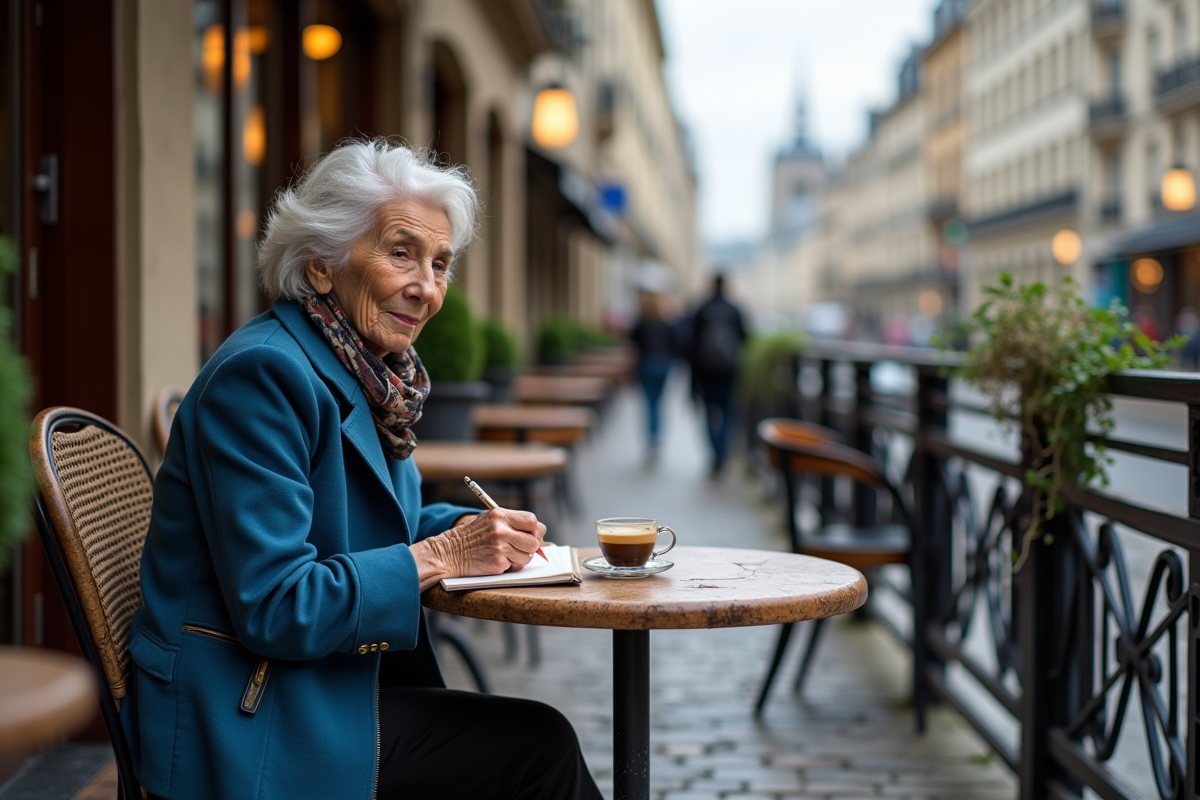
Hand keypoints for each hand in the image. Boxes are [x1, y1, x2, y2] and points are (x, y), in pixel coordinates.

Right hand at [411, 509, 546, 590]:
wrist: (449, 553)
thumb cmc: (471, 537)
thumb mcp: (488, 520)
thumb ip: (511, 522)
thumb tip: (539, 532)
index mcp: (499, 515)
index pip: (531, 521)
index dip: (534, 530)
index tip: (529, 535)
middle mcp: (500, 529)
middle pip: (534, 541)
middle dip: (530, 547)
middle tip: (521, 548)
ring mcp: (499, 547)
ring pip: (527, 556)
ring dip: (520, 558)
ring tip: (505, 554)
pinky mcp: (498, 562)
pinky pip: (516, 566)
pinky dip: (510, 566)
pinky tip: (497, 561)